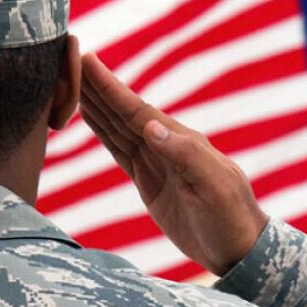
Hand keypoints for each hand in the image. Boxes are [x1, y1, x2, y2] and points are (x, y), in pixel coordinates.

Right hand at [78, 54, 268, 275]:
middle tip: (69, 57)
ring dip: (95, 103)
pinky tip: (90, 115)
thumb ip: (185, 156)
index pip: (138, 110)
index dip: (110, 87)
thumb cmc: (231, 217)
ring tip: (71, 79)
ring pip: (118, 126)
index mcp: (182, 142)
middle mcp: (167, 145)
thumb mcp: (214, 188)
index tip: (88, 60)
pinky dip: (103, 130)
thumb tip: (151, 126)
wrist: (237, 249)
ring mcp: (157, 162)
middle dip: (97, 86)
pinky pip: (120, 149)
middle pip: (123, 112)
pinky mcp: (149, 180)